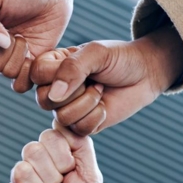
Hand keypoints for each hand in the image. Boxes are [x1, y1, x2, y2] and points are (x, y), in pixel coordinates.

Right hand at [32, 25, 182, 135]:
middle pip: (44, 100)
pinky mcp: (82, 124)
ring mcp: (68, 107)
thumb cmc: (119, 58)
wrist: (145, 74)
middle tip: (92, 81)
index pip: (36, 74)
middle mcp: (56, 88)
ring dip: (87, 104)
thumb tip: (54, 95)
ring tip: (100, 91)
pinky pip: (79, 129)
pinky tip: (104, 106)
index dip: (56, 74)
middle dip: (74, 92)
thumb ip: (72, 68)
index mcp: (53, 65)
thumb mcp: (96, 53)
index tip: (81, 67)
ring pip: (62, 117)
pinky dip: (96, 118)